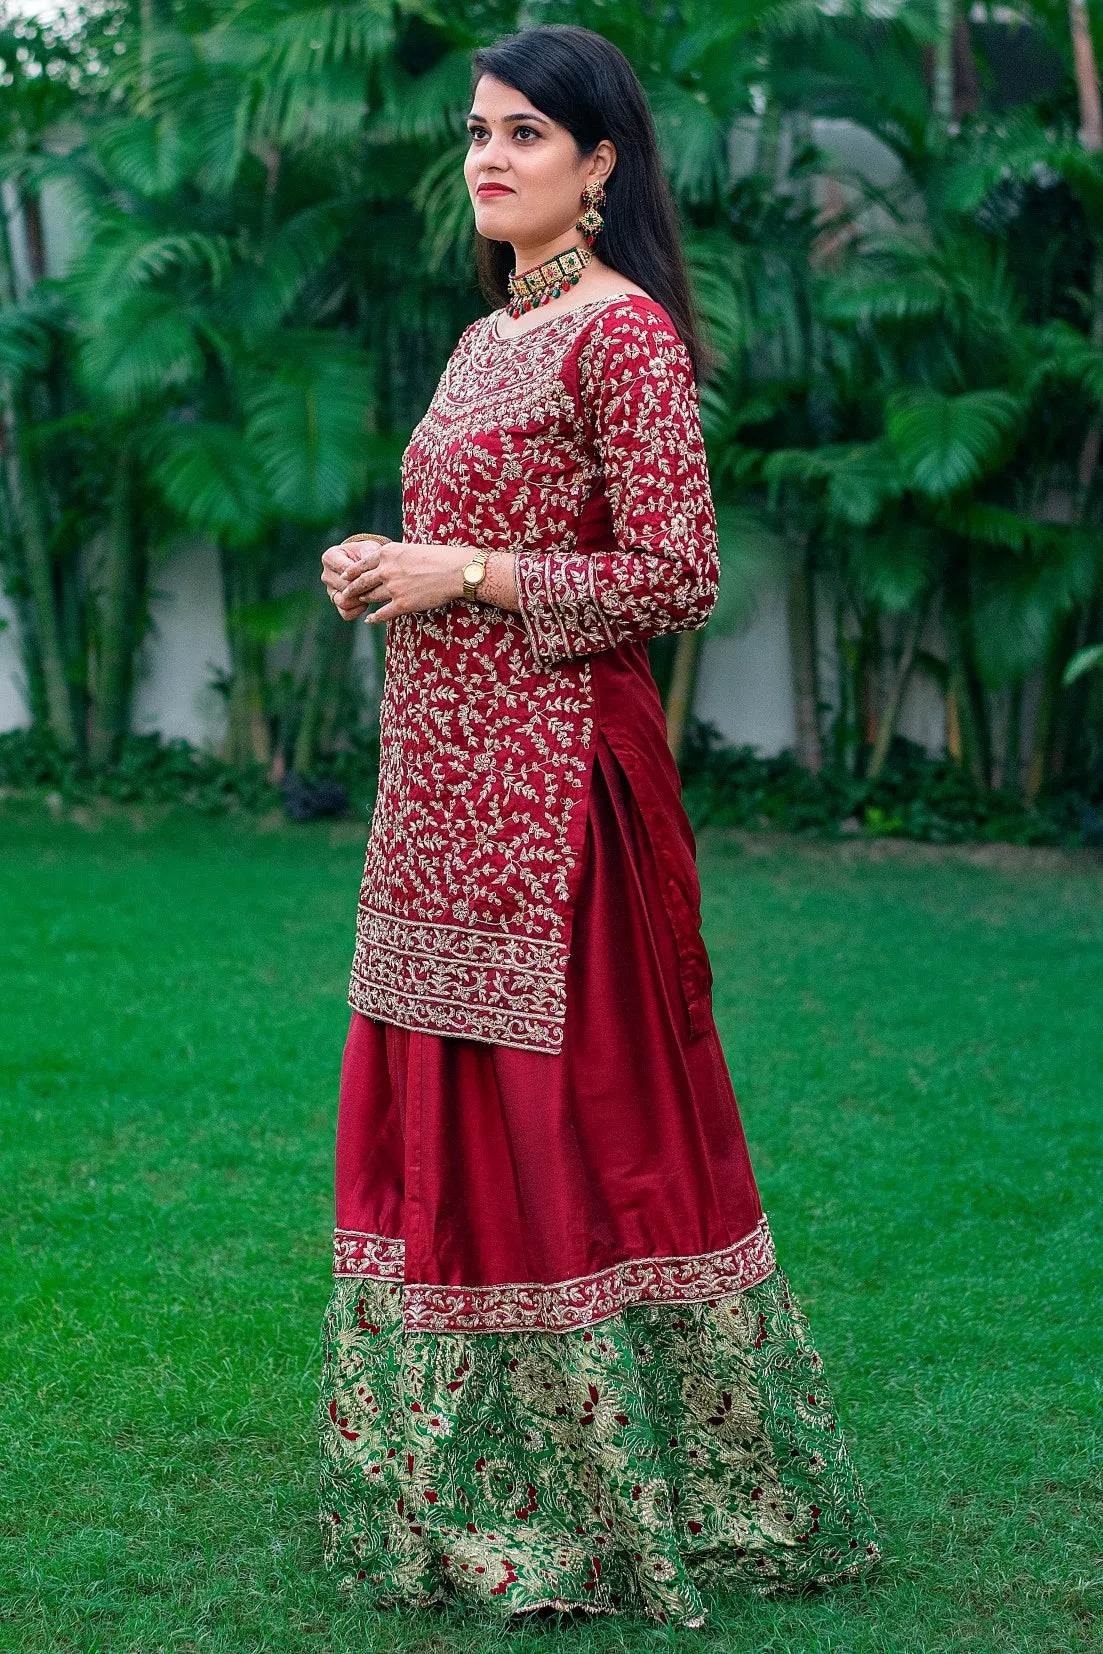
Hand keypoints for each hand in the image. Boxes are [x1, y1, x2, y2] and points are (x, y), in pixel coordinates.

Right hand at [320, 534, 387, 620]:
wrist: (365, 562)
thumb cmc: (367, 553)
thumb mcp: (368, 549)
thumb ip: (368, 558)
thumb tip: (368, 575)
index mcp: (330, 557)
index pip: (344, 570)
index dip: (361, 574)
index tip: (373, 573)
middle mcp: (326, 575)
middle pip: (344, 587)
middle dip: (361, 588)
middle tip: (376, 586)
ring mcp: (330, 590)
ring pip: (343, 602)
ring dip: (359, 600)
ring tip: (371, 594)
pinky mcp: (337, 603)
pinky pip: (346, 613)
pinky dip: (357, 611)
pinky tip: (367, 604)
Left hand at [342, 540, 469, 623]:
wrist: (455, 571)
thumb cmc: (440, 557)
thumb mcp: (411, 549)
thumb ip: (396, 557)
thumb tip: (389, 563)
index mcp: (387, 553)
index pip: (362, 564)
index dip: (351, 572)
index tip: (344, 577)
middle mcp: (386, 570)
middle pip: (362, 582)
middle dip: (352, 589)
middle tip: (344, 593)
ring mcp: (393, 588)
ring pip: (371, 597)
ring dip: (363, 601)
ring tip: (359, 604)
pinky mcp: (402, 604)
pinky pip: (383, 613)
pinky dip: (375, 618)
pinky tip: (370, 620)